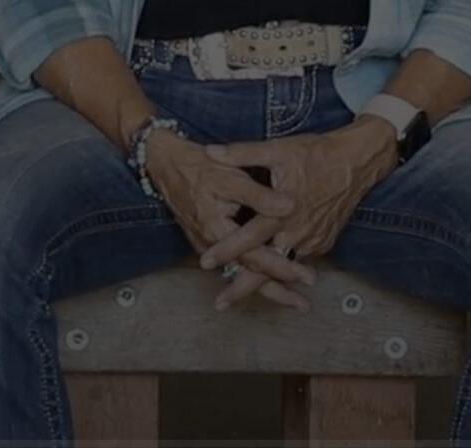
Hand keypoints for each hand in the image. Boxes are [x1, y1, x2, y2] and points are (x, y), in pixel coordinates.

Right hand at [145, 135, 316, 309]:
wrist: (165, 165)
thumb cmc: (198, 167)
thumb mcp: (230, 177)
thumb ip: (260, 195)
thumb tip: (290, 206)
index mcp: (218, 230)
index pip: (255, 257)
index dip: (282, 267)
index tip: (304, 276)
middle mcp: (212, 246)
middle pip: (248, 277)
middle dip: (277, 292)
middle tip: (303, 305)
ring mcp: (209, 247)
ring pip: (241, 274)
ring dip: (267, 287)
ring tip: (291, 299)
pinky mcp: (208, 243)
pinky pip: (233, 265)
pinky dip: (252, 275)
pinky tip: (267, 280)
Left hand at [196, 120, 398, 300]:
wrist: (357, 162)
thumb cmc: (318, 154)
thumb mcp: (277, 150)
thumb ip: (241, 154)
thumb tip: (211, 152)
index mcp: (282, 212)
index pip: (248, 237)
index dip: (225, 251)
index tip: (206, 262)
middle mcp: (297, 231)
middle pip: (265, 268)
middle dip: (241, 287)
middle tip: (221, 302)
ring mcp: (312, 240)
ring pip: (283, 268)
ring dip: (262, 281)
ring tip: (238, 292)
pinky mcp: (323, 242)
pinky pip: (298, 259)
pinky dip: (282, 268)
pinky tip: (269, 274)